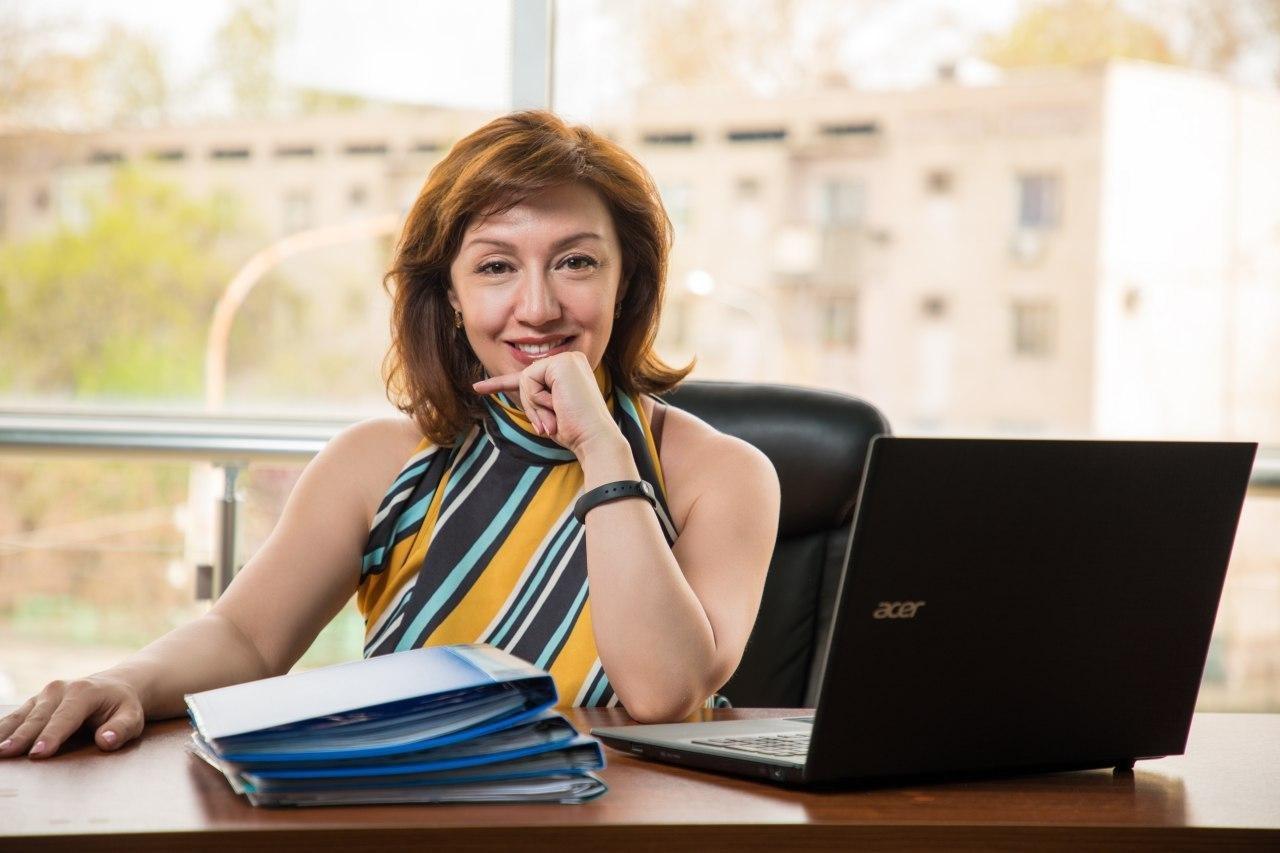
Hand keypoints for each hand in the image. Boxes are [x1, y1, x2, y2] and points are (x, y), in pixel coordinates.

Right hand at [0, 673, 144, 758]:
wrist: (115, 687)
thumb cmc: (123, 707)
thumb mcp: (133, 717)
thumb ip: (122, 728)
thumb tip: (107, 740)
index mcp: (84, 693)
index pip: (66, 718)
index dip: (52, 736)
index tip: (38, 754)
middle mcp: (59, 690)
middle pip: (38, 718)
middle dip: (21, 737)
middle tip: (5, 754)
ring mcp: (43, 695)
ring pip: (21, 716)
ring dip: (5, 733)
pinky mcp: (33, 703)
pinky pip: (14, 717)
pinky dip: (2, 729)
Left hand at [472, 351, 619, 455]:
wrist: (593, 439)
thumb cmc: (574, 430)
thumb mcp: (548, 411)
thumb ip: (535, 395)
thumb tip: (513, 383)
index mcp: (569, 370)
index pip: (530, 376)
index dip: (500, 383)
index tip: (476, 388)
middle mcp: (570, 359)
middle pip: (526, 379)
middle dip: (531, 405)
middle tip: (551, 423)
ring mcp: (567, 358)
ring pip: (525, 379)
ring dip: (534, 405)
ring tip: (556, 416)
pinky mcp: (561, 363)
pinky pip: (528, 379)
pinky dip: (537, 399)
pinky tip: (556, 405)